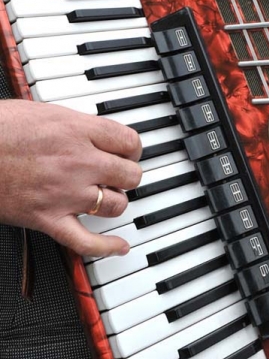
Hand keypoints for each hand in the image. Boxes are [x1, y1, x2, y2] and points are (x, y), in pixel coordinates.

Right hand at [0, 99, 141, 256]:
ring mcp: (65, 193)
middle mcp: (78, 162)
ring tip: (108, 196)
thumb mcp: (44, 111)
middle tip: (119, 173)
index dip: (133, 148)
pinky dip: (107, 247)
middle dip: (127, 174)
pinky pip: (87, 241)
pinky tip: (119, 247)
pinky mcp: (48, 219)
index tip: (128, 151)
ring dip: (115, 201)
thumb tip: (92, 132)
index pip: (130, 141)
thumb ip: (75, 124)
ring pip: (116, 205)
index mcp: (78, 130)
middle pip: (129, 174)